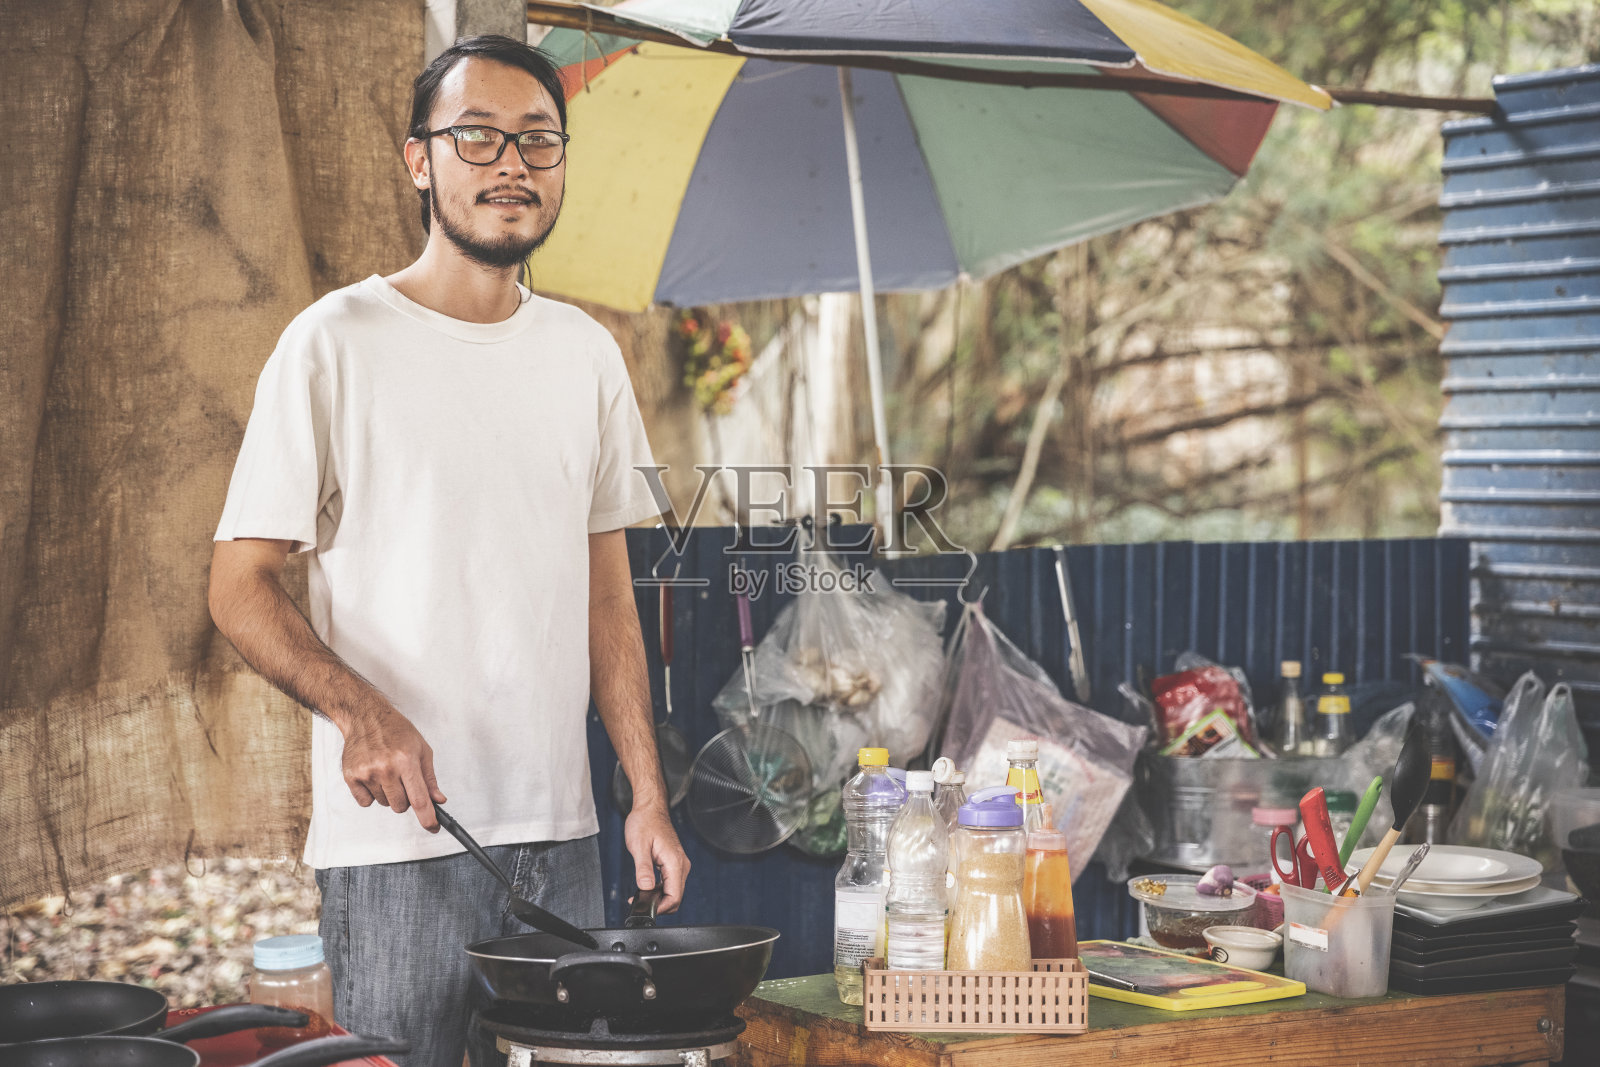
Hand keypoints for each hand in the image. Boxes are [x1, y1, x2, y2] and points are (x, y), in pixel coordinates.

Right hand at [339, 704, 446, 831]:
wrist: (365, 717)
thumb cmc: (396, 731)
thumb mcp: (421, 749)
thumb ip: (430, 778)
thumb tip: (438, 800)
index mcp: (406, 760)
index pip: (419, 798)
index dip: (428, 817)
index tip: (433, 827)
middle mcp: (385, 768)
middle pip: (401, 806)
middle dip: (406, 799)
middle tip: (403, 780)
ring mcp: (366, 773)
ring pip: (384, 804)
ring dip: (388, 794)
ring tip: (386, 772)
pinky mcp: (351, 776)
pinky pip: (365, 802)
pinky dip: (371, 795)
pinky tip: (372, 776)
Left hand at [624, 802, 689, 913]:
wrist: (650, 809)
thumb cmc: (645, 822)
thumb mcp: (639, 846)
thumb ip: (643, 868)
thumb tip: (645, 888)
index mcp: (674, 861)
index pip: (674, 896)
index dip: (660, 907)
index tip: (646, 908)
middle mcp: (681, 864)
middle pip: (676, 897)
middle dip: (658, 905)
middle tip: (639, 903)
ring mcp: (679, 864)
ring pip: (673, 892)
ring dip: (658, 898)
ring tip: (639, 896)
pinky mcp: (674, 863)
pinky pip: (670, 883)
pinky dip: (659, 890)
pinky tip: (646, 888)